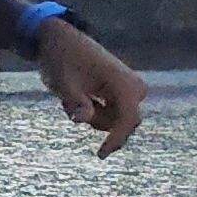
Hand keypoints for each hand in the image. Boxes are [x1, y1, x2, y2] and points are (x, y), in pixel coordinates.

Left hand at [39, 24, 145, 157]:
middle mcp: (134, 88)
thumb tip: (83, 120)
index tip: (100, 155)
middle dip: (94, 120)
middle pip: (121, 123)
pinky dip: (91, 110)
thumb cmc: (62, 60)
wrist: (62, 41)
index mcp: (125, 83)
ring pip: (112, 121)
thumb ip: (76, 103)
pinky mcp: (123, 93)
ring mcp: (130, 91)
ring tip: (71, 95)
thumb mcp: (64, 84)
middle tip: (70, 103)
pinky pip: (109, 114)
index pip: (127, 120)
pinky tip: (77, 94)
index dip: (115, 139)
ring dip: (90, 115)